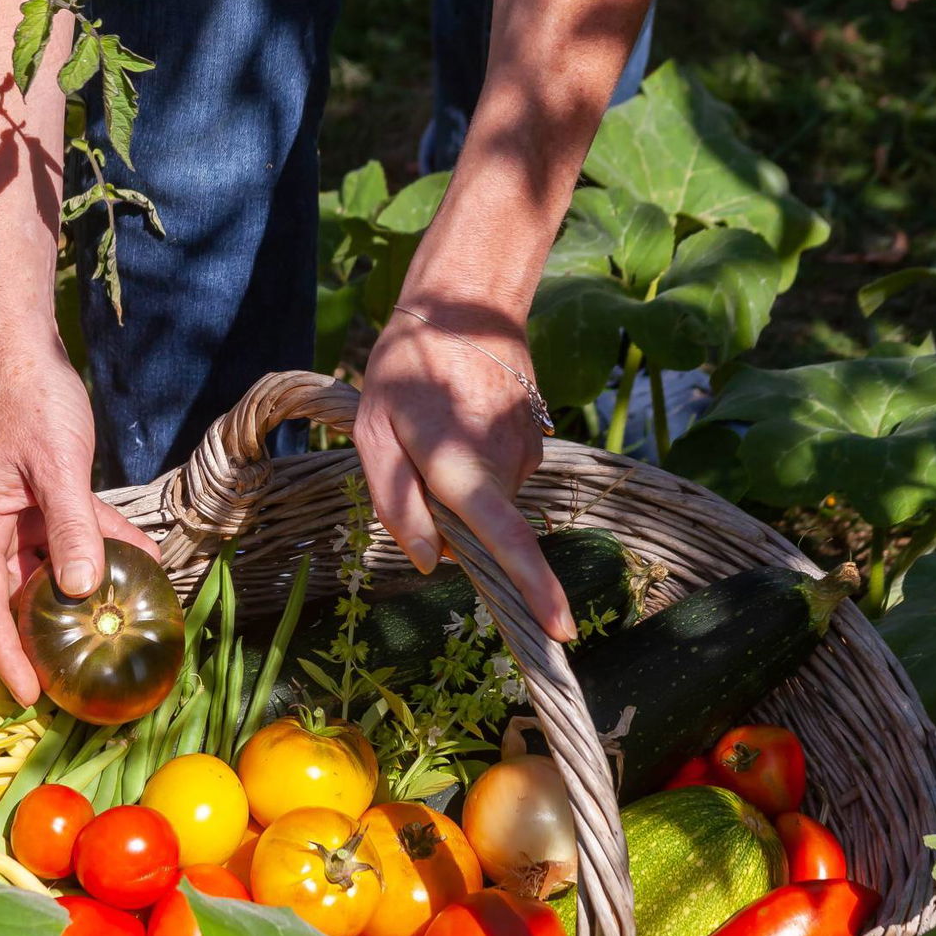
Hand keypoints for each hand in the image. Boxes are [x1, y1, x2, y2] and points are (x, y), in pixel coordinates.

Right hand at [0, 334, 158, 703]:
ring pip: (56, 565)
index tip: (27, 694)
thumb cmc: (29, 402)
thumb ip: (71, 527)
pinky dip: (107, 546)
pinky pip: (80, 531)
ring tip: (122, 629)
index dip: (4, 652)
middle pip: (20, 592)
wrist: (27, 348)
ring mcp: (24, 511)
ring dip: (88, 591)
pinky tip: (146, 564)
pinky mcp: (50, 492)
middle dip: (48, 635)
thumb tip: (84, 590)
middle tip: (79, 677)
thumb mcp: (55, 467)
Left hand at [354, 307, 573, 641]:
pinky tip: (462, 422)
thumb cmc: (404, 369)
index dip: (534, 589)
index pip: (507, 538)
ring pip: (492, 500)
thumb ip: (398, 503)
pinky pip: (503, 475)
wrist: (463, 304)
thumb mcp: (374, 433)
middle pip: (482, 526)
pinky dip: (480, 466)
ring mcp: (528, 448)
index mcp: (462, 463)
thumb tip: (431, 562)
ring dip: (463, 485)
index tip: (561, 631)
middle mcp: (507, 461)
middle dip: (449, 515)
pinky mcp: (538, 437)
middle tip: (414, 456)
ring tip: (437, 428)